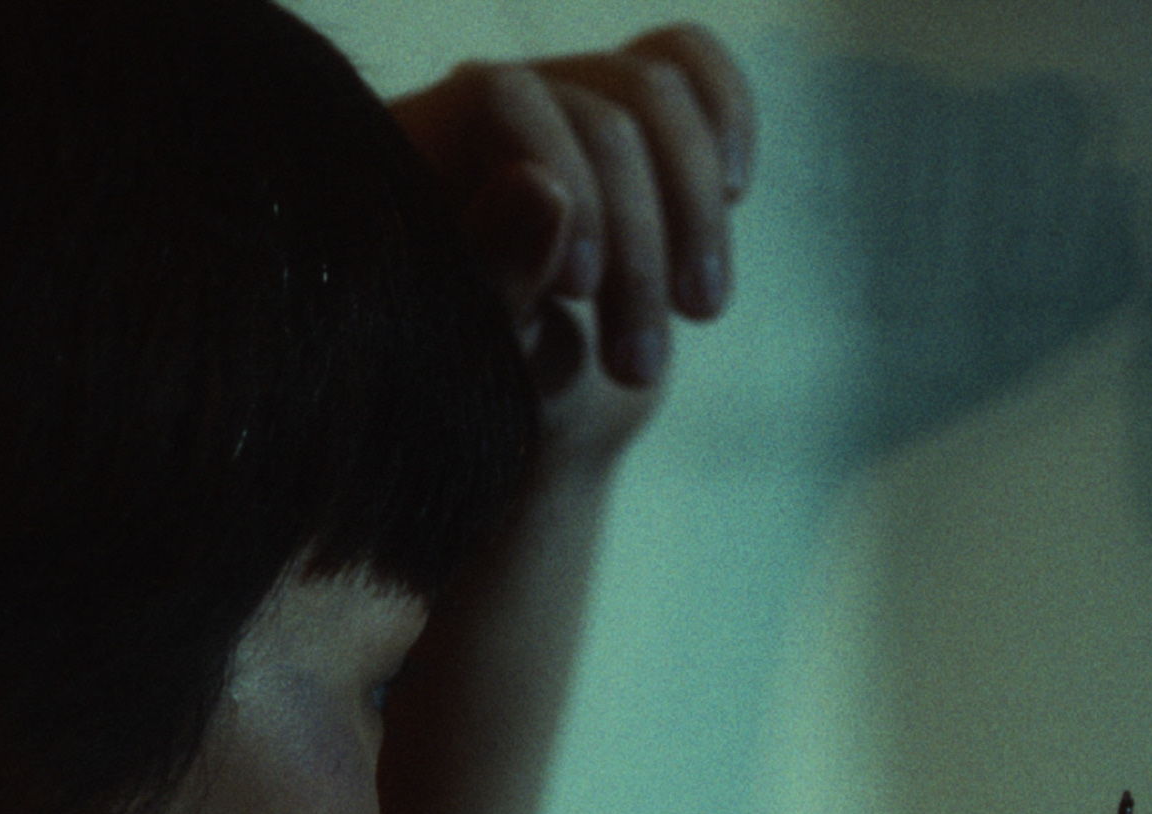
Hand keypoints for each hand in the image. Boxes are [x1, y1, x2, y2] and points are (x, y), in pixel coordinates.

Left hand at [389, 25, 755, 471]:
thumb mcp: (479, 356)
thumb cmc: (482, 394)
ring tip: (700, 313)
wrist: (533, 416)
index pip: (501, 99)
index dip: (562, 182)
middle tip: (638, 365)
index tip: (581, 290)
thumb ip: (492, 275)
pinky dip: (727, 114)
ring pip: (657, 93)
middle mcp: (485, 105)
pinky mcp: (632, 115)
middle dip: (637, 244)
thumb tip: (540, 187)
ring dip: (695, 210)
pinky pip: (687, 60)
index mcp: (416, 146)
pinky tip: (735, 193)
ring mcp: (564, 100)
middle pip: (596, 114)